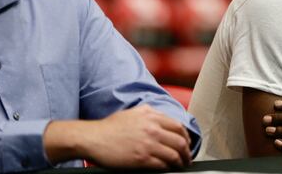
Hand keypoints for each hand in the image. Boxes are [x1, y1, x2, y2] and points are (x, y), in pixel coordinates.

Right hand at [45, 105, 191, 169]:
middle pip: (180, 141)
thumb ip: (150, 113)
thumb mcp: (133, 112)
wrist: (93, 138)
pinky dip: (168, 167)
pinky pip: (162, 164)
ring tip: (181, 165)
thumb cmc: (110, 126)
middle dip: (187, 151)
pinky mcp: (142, 159)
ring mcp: (148, 144)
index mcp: (152, 116)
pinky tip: (168, 169)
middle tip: (187, 157)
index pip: (178, 127)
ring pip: (174, 154)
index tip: (187, 143)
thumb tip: (161, 117)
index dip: (186, 137)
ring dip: (180, 161)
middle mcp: (153, 129)